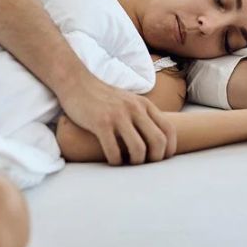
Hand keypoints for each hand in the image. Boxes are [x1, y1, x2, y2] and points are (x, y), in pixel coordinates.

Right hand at [57, 75, 176, 165]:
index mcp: (144, 104)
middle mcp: (135, 109)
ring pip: (138, 149)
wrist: (76, 82)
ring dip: (136, 163)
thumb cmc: (103, 97)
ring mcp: (118, 116)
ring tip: (128, 163)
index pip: (169, 129)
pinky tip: (112, 161)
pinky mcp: (100, 123)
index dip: (170, 149)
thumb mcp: (129, 100)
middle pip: (158, 141)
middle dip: (155, 159)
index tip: (161, 159)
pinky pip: (114, 151)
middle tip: (145, 164)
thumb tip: (154, 137)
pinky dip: (116, 161)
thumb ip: (142, 115)